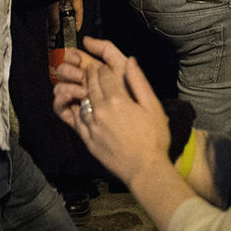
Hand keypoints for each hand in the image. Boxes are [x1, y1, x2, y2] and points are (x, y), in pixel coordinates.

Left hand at [52, 36, 169, 185]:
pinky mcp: (87, 139)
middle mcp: (100, 110)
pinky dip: (78, 109)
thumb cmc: (154, 138)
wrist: (144, 169)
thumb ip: (139, 82)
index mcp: (117, 99)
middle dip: (91, 74)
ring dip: (82, 89)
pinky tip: (82, 106)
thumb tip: (130, 61)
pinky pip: (77, 119)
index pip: (104, 74)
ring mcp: (91, 125)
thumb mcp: (152, 106)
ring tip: (86, 85)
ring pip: (82, 100)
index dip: (104, 67)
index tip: (104, 65)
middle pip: (91, 84)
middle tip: (91, 69)